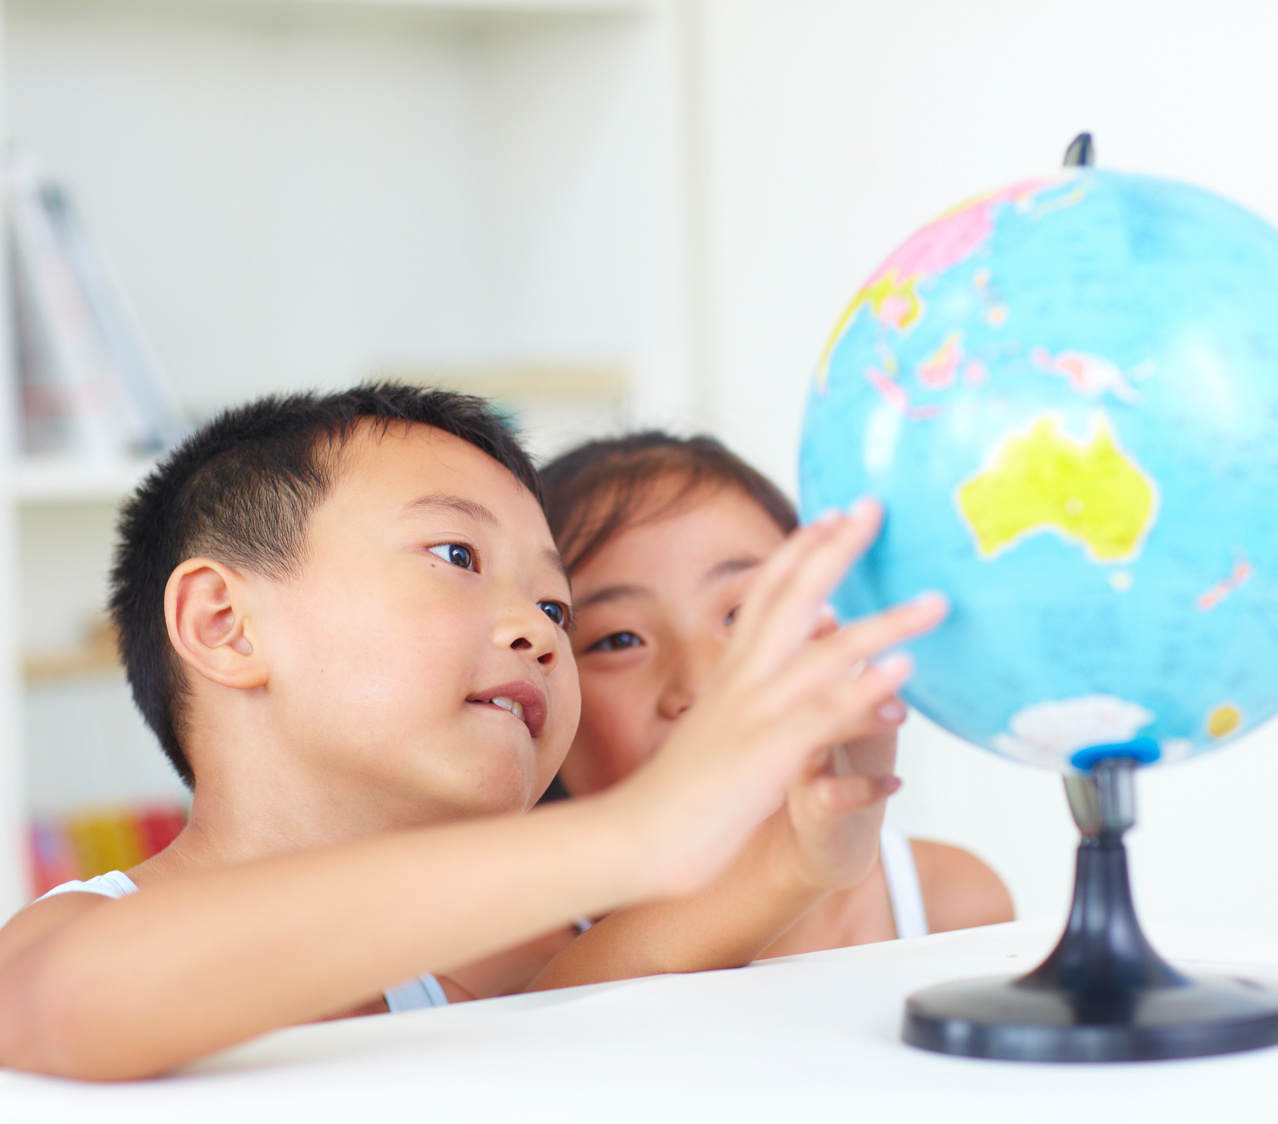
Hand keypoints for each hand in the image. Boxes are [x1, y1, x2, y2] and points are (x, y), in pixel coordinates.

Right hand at [617, 500, 946, 898]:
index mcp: (733, 669)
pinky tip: (902, 673)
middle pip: (795, 595)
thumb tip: (764, 671)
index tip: (835, 512)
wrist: (639, 836)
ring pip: (826, 652)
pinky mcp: (768, 754)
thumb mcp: (718, 726)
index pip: (767, 590)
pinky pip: (824, 714)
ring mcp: (756, 712)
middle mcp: (744, 678)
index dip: (802, 547)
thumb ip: (744, 693)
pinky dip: (864, 689)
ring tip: (936, 603)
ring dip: (885, 623)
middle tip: (875, 507)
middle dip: (838, 548)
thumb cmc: (682, 790)